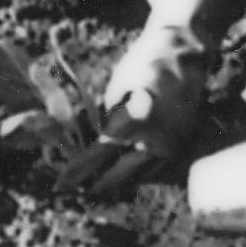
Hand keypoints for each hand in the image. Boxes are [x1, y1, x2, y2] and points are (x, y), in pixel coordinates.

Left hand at [54, 22, 211, 199]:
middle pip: (120, 174)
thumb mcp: (117, 88)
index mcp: (136, 121)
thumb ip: (110, 120)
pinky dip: (139, 175)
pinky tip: (124, 178)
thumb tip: (100, 145)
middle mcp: (156, 138)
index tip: (61, 185)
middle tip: (77, 193)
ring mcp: (172, 144)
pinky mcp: (181, 144)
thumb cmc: (144, 64)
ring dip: (118, 184)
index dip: (78, 172)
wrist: (185, 54)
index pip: (100, 154)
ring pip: (139, 176)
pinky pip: (156, 168)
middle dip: (96, 185)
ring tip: (97, 191)